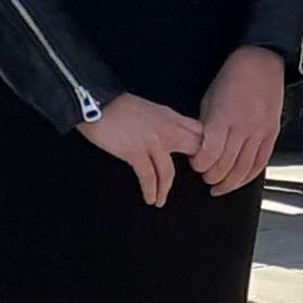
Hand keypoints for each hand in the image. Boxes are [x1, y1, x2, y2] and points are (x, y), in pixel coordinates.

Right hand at [79, 94, 206, 206]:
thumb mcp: (151, 109)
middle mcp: (167, 128)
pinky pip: (148, 177)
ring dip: (165, 190)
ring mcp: (152, 141)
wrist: (95, 102)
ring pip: (169, 172)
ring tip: (161, 199)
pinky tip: (150, 198)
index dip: (206, 149)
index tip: (202, 163)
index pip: (201, 133)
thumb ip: (165, 123)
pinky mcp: (135, 152)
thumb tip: (173, 138)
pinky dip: (151, 191)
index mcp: (171, 116)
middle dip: (196, 170)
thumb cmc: (119, 106)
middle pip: (194, 151)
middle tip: (190, 185)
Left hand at [193, 46, 283, 192]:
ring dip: (229, 183)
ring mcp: (260, 132)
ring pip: (244, 169)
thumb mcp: (210, 99)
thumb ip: (206, 127)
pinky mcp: (272, 134)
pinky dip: (248, 176)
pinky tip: (239, 181)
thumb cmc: (232, 78)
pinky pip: (260, 163)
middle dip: (212, 176)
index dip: (200, 165)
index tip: (195, 165)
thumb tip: (199, 150)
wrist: (261, 63)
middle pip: (226, 165)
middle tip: (205, 177)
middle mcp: (243, 127)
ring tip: (219, 187)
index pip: (210, 153)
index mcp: (224, 116)